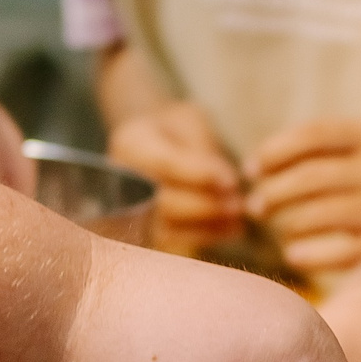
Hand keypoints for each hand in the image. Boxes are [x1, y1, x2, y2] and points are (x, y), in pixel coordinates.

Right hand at [108, 102, 242, 253]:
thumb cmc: (177, 126)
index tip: (231, 181)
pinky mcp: (145, 226)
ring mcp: (129, 205)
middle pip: (162, 202)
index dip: (200, 176)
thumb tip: (225, 183)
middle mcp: (122, 179)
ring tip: (238, 219)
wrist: (155, 138)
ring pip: (168, 227)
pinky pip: (175, 240)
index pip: (165, 165)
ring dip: (206, 226)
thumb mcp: (190, 122)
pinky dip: (205, 236)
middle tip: (238, 204)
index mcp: (131, 143)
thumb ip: (202, 149)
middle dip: (204, 205)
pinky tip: (232, 230)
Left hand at [245, 117, 360, 273]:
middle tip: (253, 206)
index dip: (273, 151)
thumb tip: (253, 170)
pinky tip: (292, 254)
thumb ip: (315, 150)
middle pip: (311, 176)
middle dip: (273, 191)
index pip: (313, 135)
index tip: (249, 170)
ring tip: (273, 227)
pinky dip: (307, 255)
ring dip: (285, 221)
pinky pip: (336, 253)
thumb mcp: (358, 148)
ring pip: (318, 214)